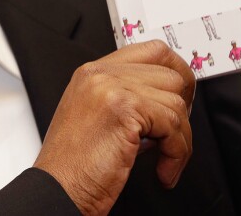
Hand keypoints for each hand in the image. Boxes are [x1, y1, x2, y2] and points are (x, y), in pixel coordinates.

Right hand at [34, 41, 194, 215]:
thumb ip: (126, 99)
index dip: (176, 74)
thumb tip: (166, 102)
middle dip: (184, 108)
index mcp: (92, 72)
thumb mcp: (96, 118)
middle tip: (177, 134)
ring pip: (176, 101)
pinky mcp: (124, 110)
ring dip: (181, 138)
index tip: (182, 100)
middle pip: (170, 73)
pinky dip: (178, 153)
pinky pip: (173, 124)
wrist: (56, 190)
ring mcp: (111, 88)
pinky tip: (163, 170)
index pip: (152, 51)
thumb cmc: (72, 166)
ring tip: (166, 160)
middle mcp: (100, 74)